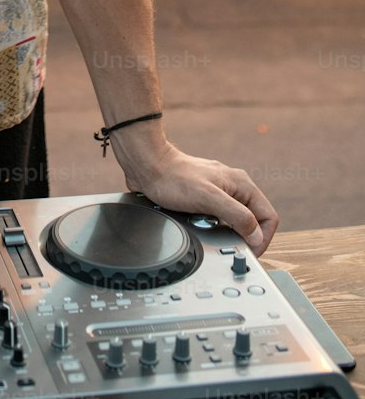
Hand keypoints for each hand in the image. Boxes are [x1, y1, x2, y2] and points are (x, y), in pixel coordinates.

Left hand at [120, 142, 278, 252]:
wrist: (148, 167)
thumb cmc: (174, 178)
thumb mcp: (209, 199)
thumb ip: (237, 215)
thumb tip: (256, 235)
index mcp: (242, 184)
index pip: (268, 217)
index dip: (262, 238)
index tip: (248, 250)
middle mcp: (234, 188)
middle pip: (254, 221)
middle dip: (245, 236)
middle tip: (230, 246)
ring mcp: (221, 193)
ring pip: (237, 221)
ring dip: (229, 232)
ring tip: (214, 234)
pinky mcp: (207, 199)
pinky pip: (221, 219)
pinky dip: (216, 228)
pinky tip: (203, 228)